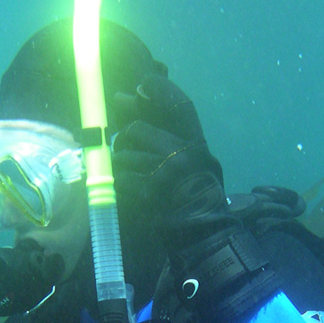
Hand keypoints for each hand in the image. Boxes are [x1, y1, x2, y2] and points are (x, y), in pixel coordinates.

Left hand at [112, 73, 226, 226]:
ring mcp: (168, 173)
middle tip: (125, 148)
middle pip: (138, 130)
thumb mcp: (191, 165)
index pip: (181, 106)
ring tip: (135, 181)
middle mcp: (187, 155)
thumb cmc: (192, 200)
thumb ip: (167, 137)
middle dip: (126, 140)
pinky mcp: (150, 191)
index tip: (142, 84)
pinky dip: (121, 186)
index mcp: (198, 147)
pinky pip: (120, 177)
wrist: (203, 238)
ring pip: (124, 154)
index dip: (161, 90)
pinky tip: (133, 194)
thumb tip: (127, 98)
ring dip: (122, 167)